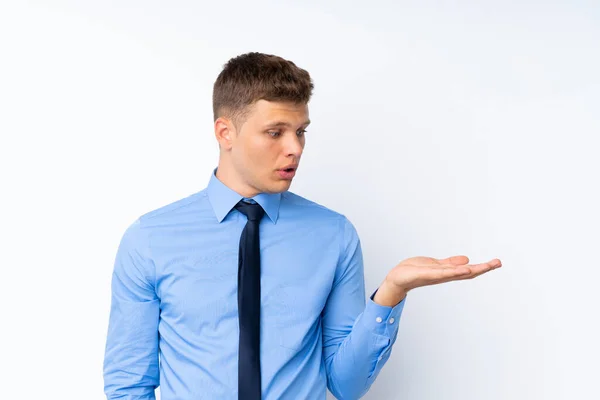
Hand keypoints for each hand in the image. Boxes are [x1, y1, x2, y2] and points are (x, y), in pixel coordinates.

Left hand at [373, 255, 501, 305]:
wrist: (397, 278)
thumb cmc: (414, 271)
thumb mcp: (435, 264)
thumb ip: (450, 263)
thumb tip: (467, 260)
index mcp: (447, 272)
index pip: (468, 270)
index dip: (483, 267)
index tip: (496, 262)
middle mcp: (444, 276)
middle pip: (467, 272)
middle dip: (483, 268)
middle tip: (498, 263)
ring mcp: (436, 276)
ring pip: (457, 273)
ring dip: (472, 269)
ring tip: (485, 266)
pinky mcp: (426, 274)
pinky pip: (442, 273)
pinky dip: (453, 270)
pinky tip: (463, 268)